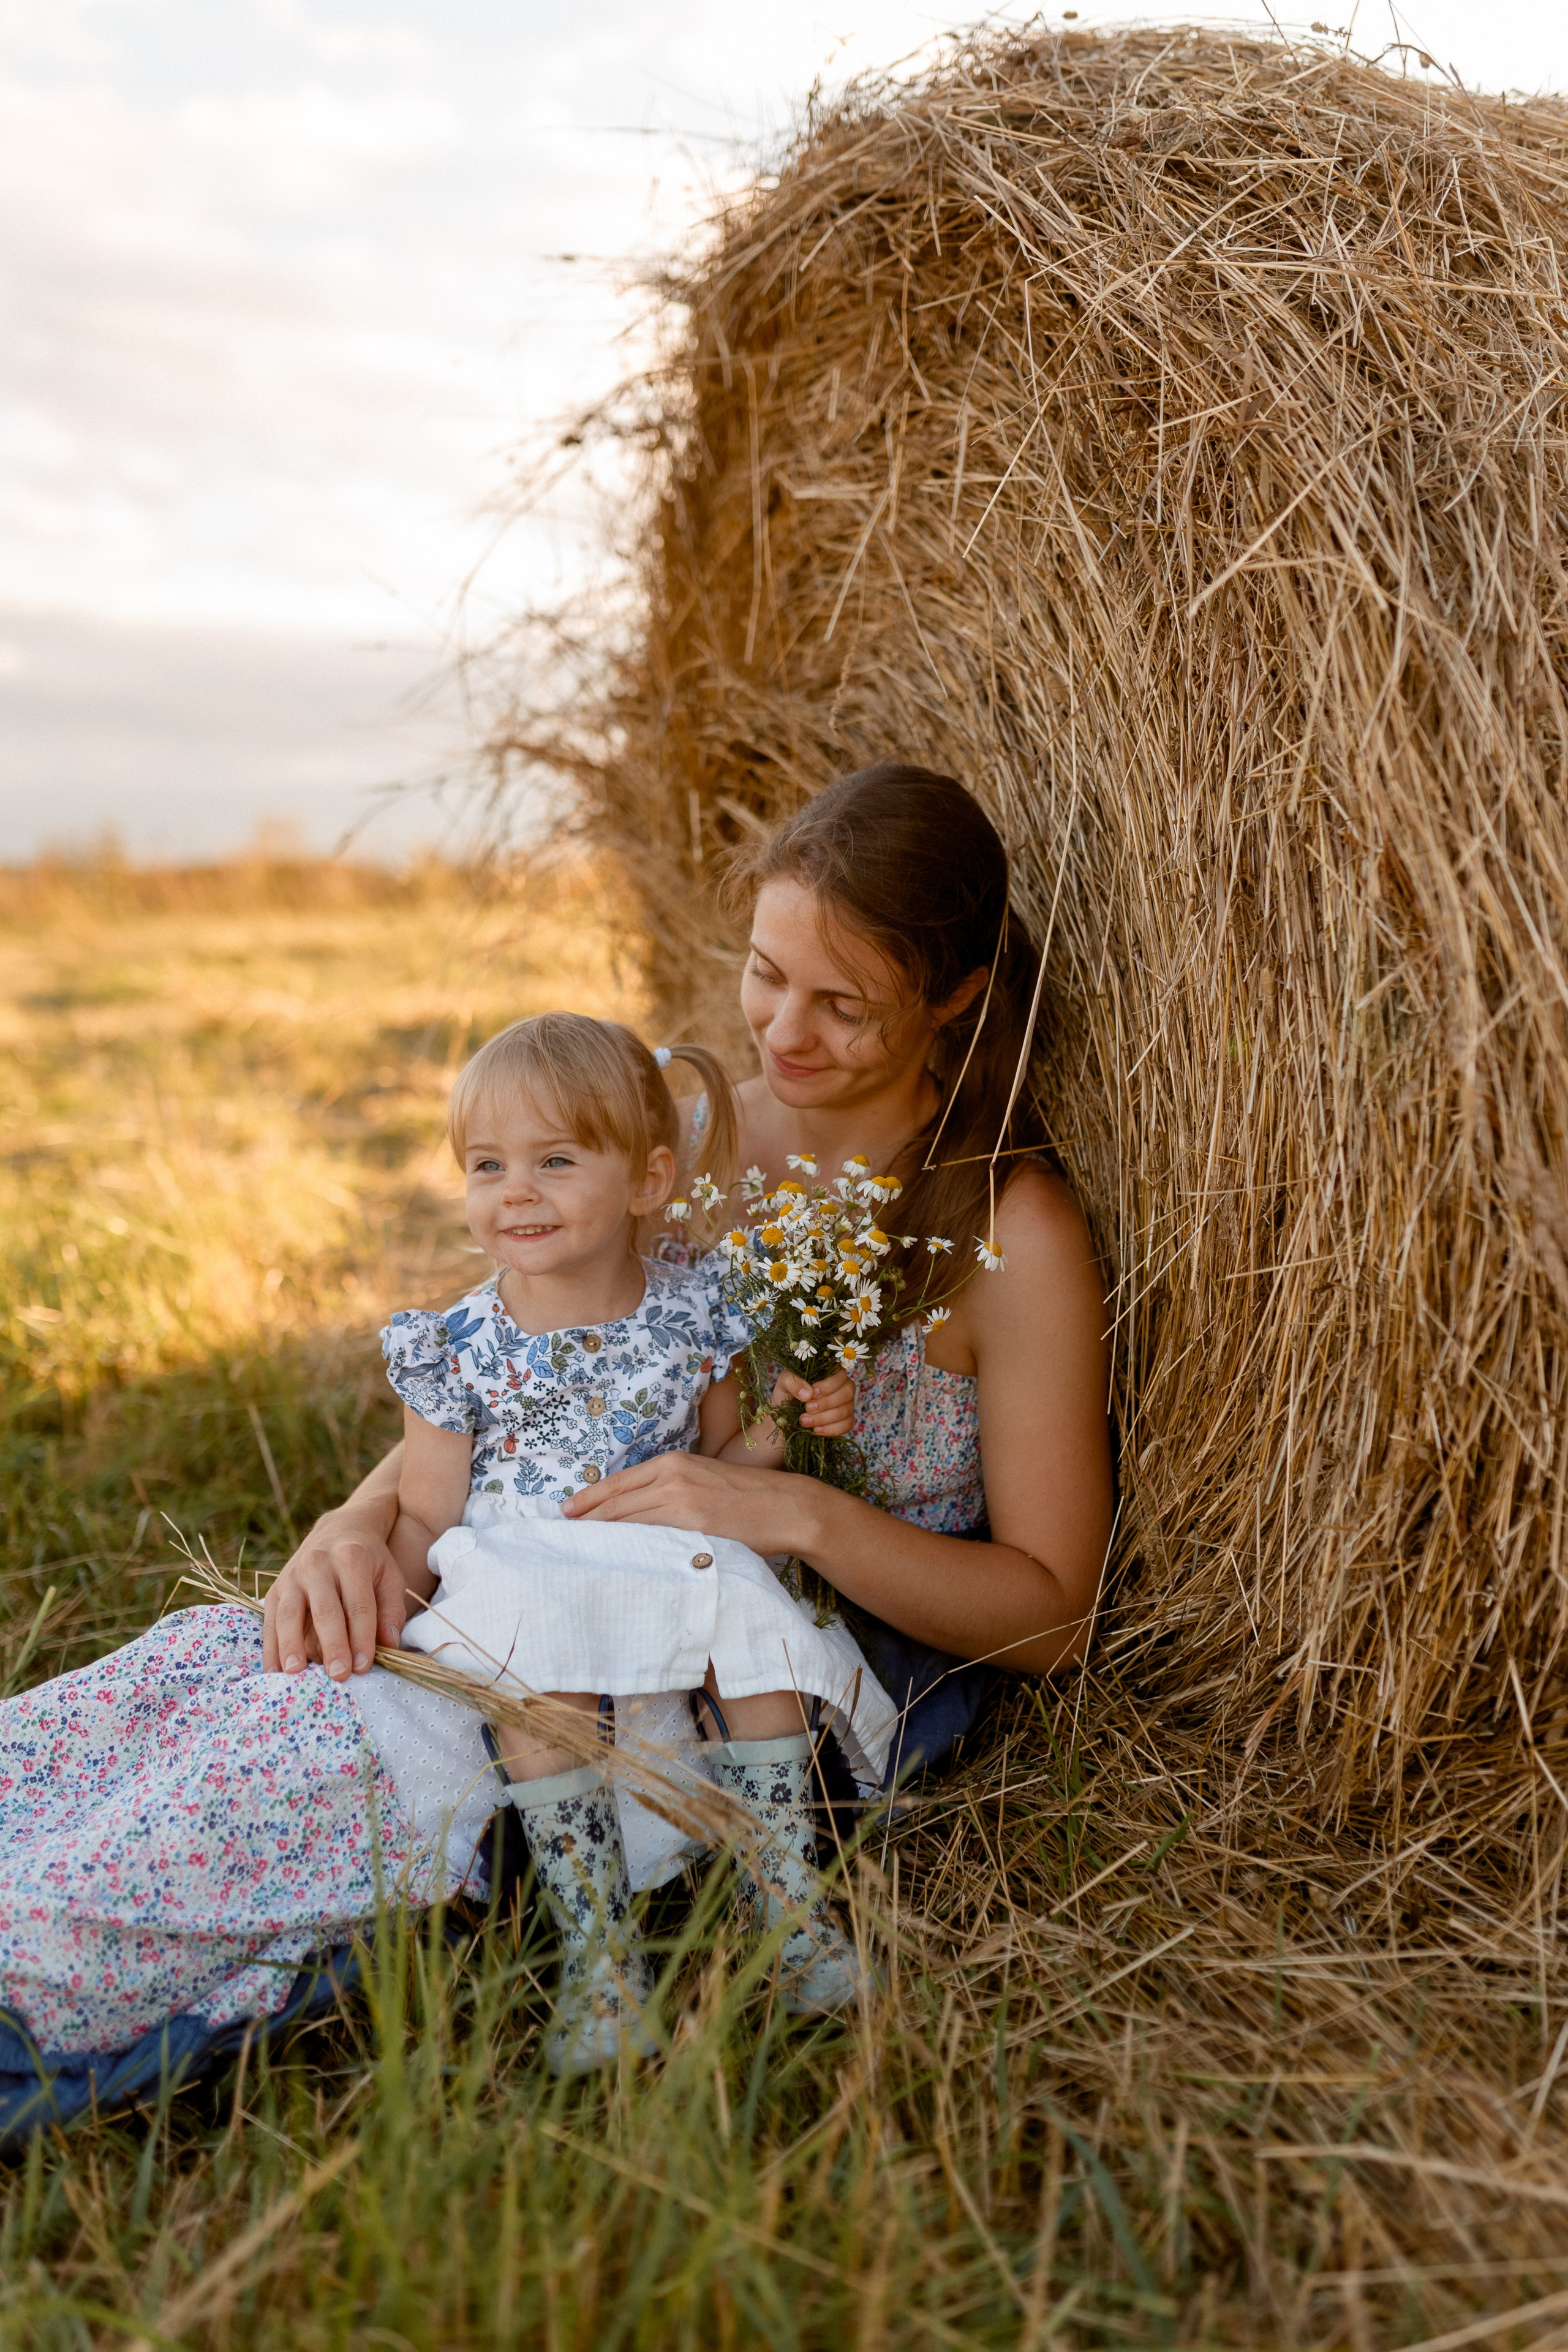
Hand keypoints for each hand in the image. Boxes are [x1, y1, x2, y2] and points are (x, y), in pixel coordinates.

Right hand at [262, 1510, 412, 1680]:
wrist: (339, 1529)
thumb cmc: (369, 1560)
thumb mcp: (389, 1576)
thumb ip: (392, 1610)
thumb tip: (390, 1645)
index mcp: (351, 1559)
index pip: (358, 1605)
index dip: (362, 1637)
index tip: (364, 1666)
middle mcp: (318, 1564)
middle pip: (325, 1611)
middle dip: (332, 1645)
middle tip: (338, 1675)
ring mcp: (292, 1575)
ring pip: (290, 1614)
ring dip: (292, 1647)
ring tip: (296, 1674)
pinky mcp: (275, 1588)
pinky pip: (270, 1620)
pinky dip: (270, 1646)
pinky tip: (274, 1670)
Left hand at [561, 1449, 827, 1556]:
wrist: (786, 1505)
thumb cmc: (749, 1496)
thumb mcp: (704, 1479)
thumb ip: (672, 1488)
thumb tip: (640, 1508)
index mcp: (673, 1463)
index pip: (619, 1482)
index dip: (589, 1498)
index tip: (568, 1511)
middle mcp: (671, 1477)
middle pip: (616, 1502)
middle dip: (587, 1520)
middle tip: (564, 1535)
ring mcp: (680, 1502)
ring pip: (627, 1521)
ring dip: (602, 1537)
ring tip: (581, 1550)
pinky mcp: (692, 1526)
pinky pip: (650, 1538)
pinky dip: (628, 1547)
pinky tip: (615, 1558)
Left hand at [770, 1365, 855, 1438]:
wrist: (786, 1414)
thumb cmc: (789, 1393)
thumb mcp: (784, 1383)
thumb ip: (793, 1383)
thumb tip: (808, 1394)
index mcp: (831, 1373)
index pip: (840, 1375)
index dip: (828, 1385)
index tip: (813, 1393)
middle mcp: (843, 1387)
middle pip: (846, 1393)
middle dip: (826, 1403)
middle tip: (807, 1408)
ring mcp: (847, 1404)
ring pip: (845, 1411)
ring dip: (824, 1418)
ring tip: (804, 1421)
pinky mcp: (846, 1421)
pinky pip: (846, 1425)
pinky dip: (831, 1429)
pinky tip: (816, 1429)